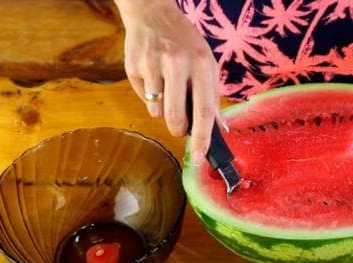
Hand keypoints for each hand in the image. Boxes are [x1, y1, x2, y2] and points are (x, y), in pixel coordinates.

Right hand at [115, 0, 220, 165]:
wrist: (153, 14)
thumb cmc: (185, 43)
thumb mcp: (206, 63)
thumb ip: (212, 95)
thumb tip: (218, 129)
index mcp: (201, 64)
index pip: (204, 110)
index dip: (202, 138)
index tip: (199, 158)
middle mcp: (177, 63)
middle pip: (175, 118)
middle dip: (178, 129)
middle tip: (180, 126)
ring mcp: (152, 65)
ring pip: (156, 111)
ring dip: (162, 108)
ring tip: (166, 86)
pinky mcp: (133, 67)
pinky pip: (142, 97)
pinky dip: (149, 94)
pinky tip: (153, 76)